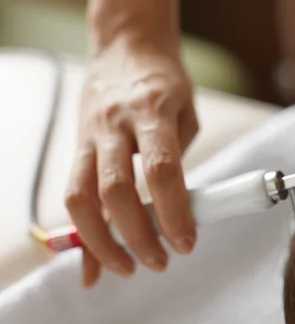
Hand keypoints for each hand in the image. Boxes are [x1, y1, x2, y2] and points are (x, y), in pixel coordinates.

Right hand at [65, 43, 198, 286]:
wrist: (125, 48)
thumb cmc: (164, 84)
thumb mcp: (185, 116)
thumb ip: (177, 164)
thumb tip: (176, 218)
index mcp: (151, 112)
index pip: (161, 169)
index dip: (173, 211)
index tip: (186, 242)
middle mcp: (114, 124)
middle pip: (114, 189)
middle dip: (136, 235)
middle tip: (159, 262)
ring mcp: (89, 136)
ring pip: (80, 196)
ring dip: (100, 242)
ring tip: (126, 268)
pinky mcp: (76, 147)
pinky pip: (72, 195)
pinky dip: (80, 233)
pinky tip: (90, 264)